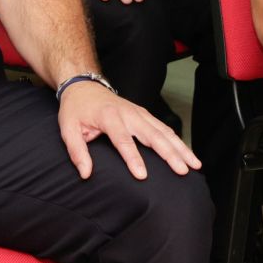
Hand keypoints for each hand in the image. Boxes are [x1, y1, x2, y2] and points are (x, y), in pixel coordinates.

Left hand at [58, 80, 199, 179]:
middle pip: (153, 135)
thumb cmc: (76, 109)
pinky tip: (187, 154)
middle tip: (182, 171)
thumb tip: (85, 173)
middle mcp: (129, 114)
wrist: (84, 86)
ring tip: (194, 164)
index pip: (124, 140)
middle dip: (169, 154)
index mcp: (109, 117)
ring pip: (165, 131)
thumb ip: (77, 151)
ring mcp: (140, 113)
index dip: (133, 158)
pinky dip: (178, 141)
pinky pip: (165, 128)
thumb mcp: (68, 129)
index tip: (143, 175)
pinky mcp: (145, 115)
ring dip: (180, 148)